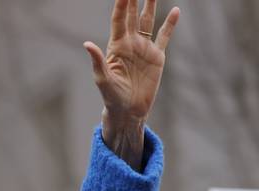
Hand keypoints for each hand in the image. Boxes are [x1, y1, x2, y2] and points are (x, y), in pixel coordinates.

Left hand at [83, 0, 179, 168]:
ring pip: (148, 21)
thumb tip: (86, 44)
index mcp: (116, 46)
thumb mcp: (102, 79)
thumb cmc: (111, 96)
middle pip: (133, 15)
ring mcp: (144, 48)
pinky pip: (165, 37)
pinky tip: (175, 10)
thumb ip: (97, 60)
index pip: (119, 19)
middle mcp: (130, 43)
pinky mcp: (157, 57)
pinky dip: (170, 24)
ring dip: (151, 5)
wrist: (128, 110)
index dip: (121, 4)